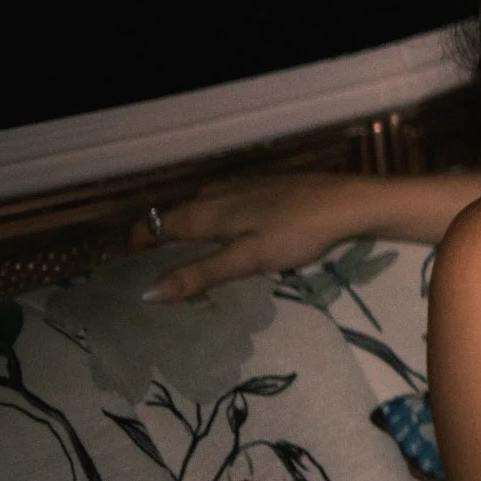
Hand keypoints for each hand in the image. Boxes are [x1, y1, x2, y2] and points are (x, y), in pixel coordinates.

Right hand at [134, 174, 376, 301]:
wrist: (345, 202)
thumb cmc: (295, 232)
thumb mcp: (245, 259)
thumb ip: (198, 274)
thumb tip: (146, 292)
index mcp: (202, 211)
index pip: (149, 227)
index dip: (135, 250)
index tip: (134, 277)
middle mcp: (211, 194)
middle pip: (172, 221)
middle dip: (162, 249)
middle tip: (166, 284)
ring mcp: (237, 188)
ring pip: (199, 215)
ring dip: (190, 240)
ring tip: (195, 271)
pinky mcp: (261, 190)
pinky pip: (223, 211)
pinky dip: (216, 231)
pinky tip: (232, 247)